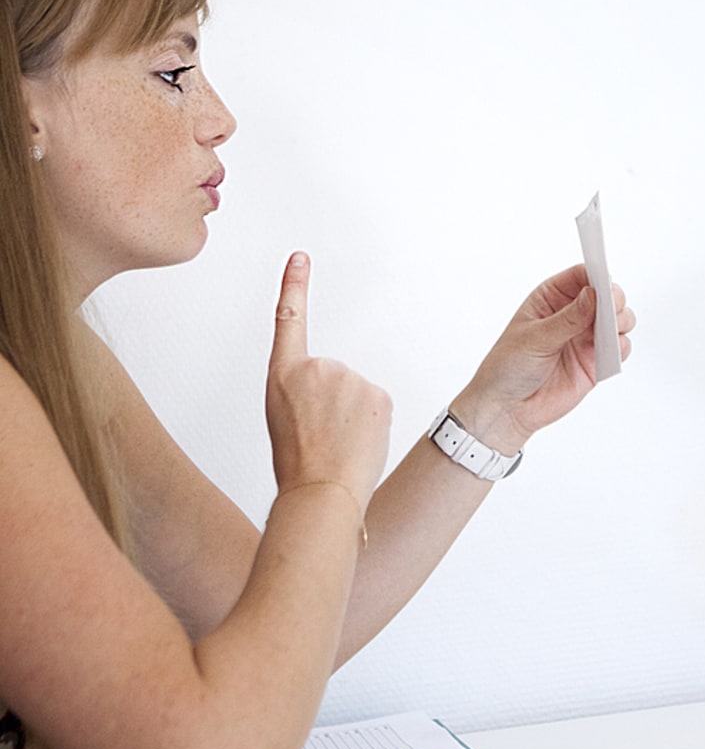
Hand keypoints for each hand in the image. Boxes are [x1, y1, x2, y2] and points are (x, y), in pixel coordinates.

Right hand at [266, 253, 391, 505]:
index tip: (300, 258)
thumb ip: (306, 395)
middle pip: (334, 378)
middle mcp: (316, 368)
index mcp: (283, 375)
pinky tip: (357, 443)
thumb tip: (333, 396)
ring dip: (352, 417)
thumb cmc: (299, 464)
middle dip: (334, 404)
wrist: (322, 491)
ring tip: (338, 443)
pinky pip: (376, 406)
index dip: (294, 286)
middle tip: (322, 436)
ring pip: (357, 395)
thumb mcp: (284, 421)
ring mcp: (349, 378)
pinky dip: (371, 424)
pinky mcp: (377, 392)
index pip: (289, 319)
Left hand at [449, 264, 635, 452]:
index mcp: (552, 298)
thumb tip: (593, 295)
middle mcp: (572, 315)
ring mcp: (585, 338)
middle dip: (614, 300)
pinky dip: (622, 347)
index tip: (605, 285)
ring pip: (618, 320)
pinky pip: (620, 349)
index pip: (581, 276)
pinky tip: (611, 352)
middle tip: (611, 312)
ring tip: (611, 333)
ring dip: (622, 322)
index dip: (597, 276)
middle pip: (606, 295)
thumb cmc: (508, 367)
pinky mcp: (596, 362)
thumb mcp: (535, 338)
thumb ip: (568, 319)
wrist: (508, 408)